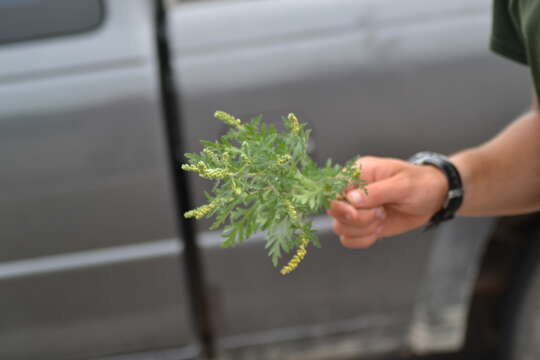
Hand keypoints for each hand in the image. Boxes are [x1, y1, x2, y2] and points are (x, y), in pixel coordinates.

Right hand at [327, 156, 447, 247]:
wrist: (435, 198)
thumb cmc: (420, 184)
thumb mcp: (403, 184)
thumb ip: (376, 192)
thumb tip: (351, 199)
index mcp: (357, 173)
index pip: (332, 188)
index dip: (338, 203)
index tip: (354, 212)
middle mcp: (352, 191)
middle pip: (333, 211)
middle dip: (356, 219)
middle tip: (380, 213)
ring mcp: (357, 209)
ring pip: (340, 227)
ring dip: (362, 229)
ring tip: (382, 219)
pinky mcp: (363, 225)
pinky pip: (349, 239)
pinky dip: (363, 240)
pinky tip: (379, 230)